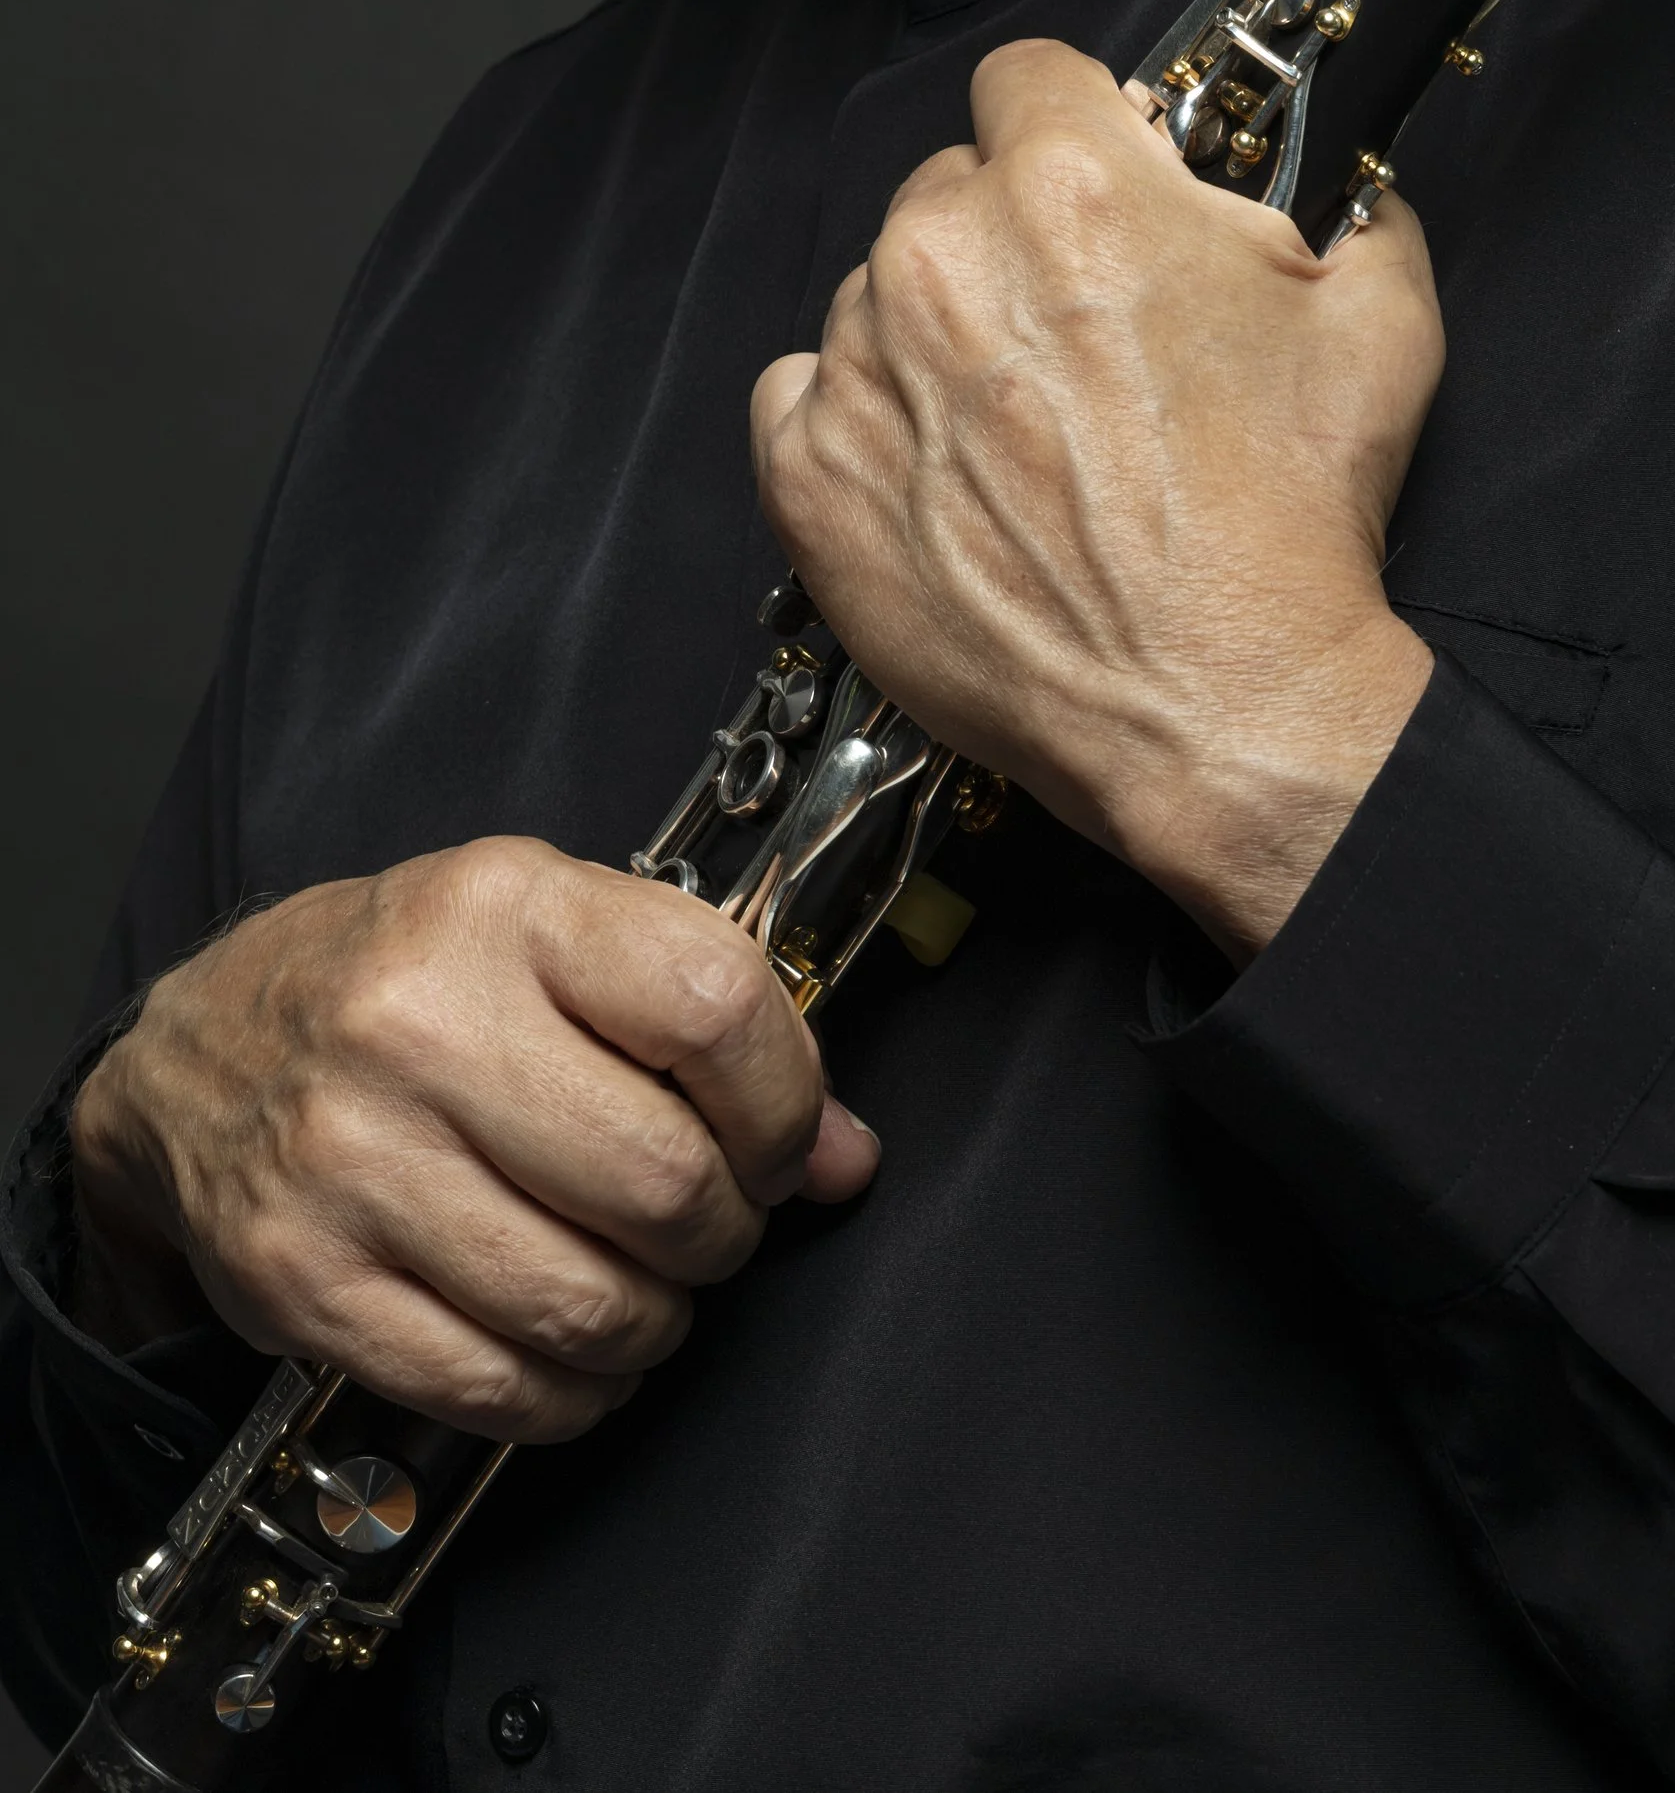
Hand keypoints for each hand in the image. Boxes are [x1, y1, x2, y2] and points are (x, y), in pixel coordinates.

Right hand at [67, 839, 878, 1436]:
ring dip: (654, 1321)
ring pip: (585, 1303)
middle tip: (712, 1224)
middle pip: (661, 1179)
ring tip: (646, 1288)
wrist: (202, 1048)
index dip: (786, 1100)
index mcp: (504, 908)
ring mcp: (352, 1161)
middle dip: (725, 1229)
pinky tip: (574, 1351)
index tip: (787, 1139)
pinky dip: (569, 1392)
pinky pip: (493, 1386)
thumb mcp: (557, 932)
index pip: (713, 1007)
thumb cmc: (411, 976)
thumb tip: (846, 1156)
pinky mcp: (305, 1283)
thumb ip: (704, 1016)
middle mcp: (418, 1024)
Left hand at [751, 40, 1442, 955]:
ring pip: (877, 293)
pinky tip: (941, 476)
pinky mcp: (808, 476)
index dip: (1074, 126)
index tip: (1096, 183)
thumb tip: (1350, 184)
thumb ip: (1354, 211)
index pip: (1026, 76)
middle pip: (949, 187)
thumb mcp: (1381, 321)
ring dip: (936, 337)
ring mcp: (861, 366)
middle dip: (1009, 239)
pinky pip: (801, 395)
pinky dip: (859, 423)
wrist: (1222, 706)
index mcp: (1070, 186)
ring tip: (1023, 433)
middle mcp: (942, 254)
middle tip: (1082, 337)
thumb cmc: (1292, 520)